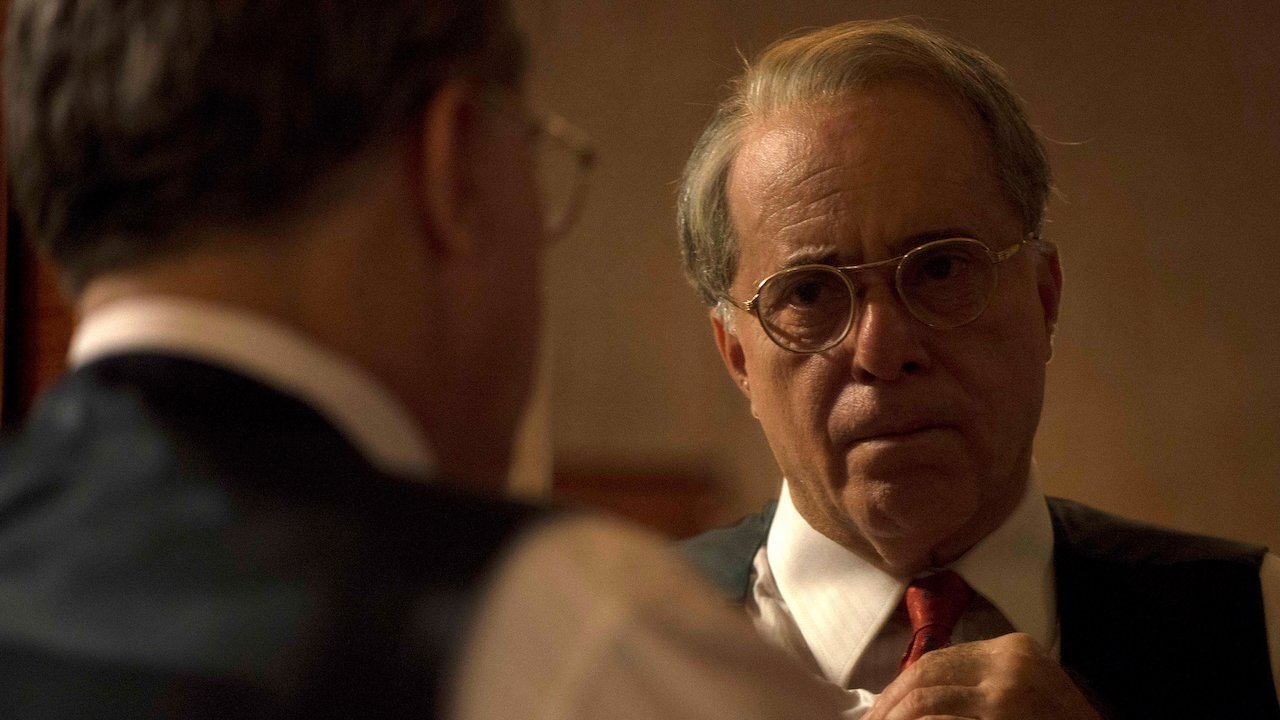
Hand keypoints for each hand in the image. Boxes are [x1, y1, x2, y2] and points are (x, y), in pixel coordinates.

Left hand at [863, 633, 1101, 719]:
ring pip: (927, 703)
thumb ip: (980, 685)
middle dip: (889, 704)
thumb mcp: (1025, 692)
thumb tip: (914, 699)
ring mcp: (1007, 696)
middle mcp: (1009, 665)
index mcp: (1014, 649)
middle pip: (924, 677)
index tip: (878, 709)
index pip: (937, 659)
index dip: (899, 686)